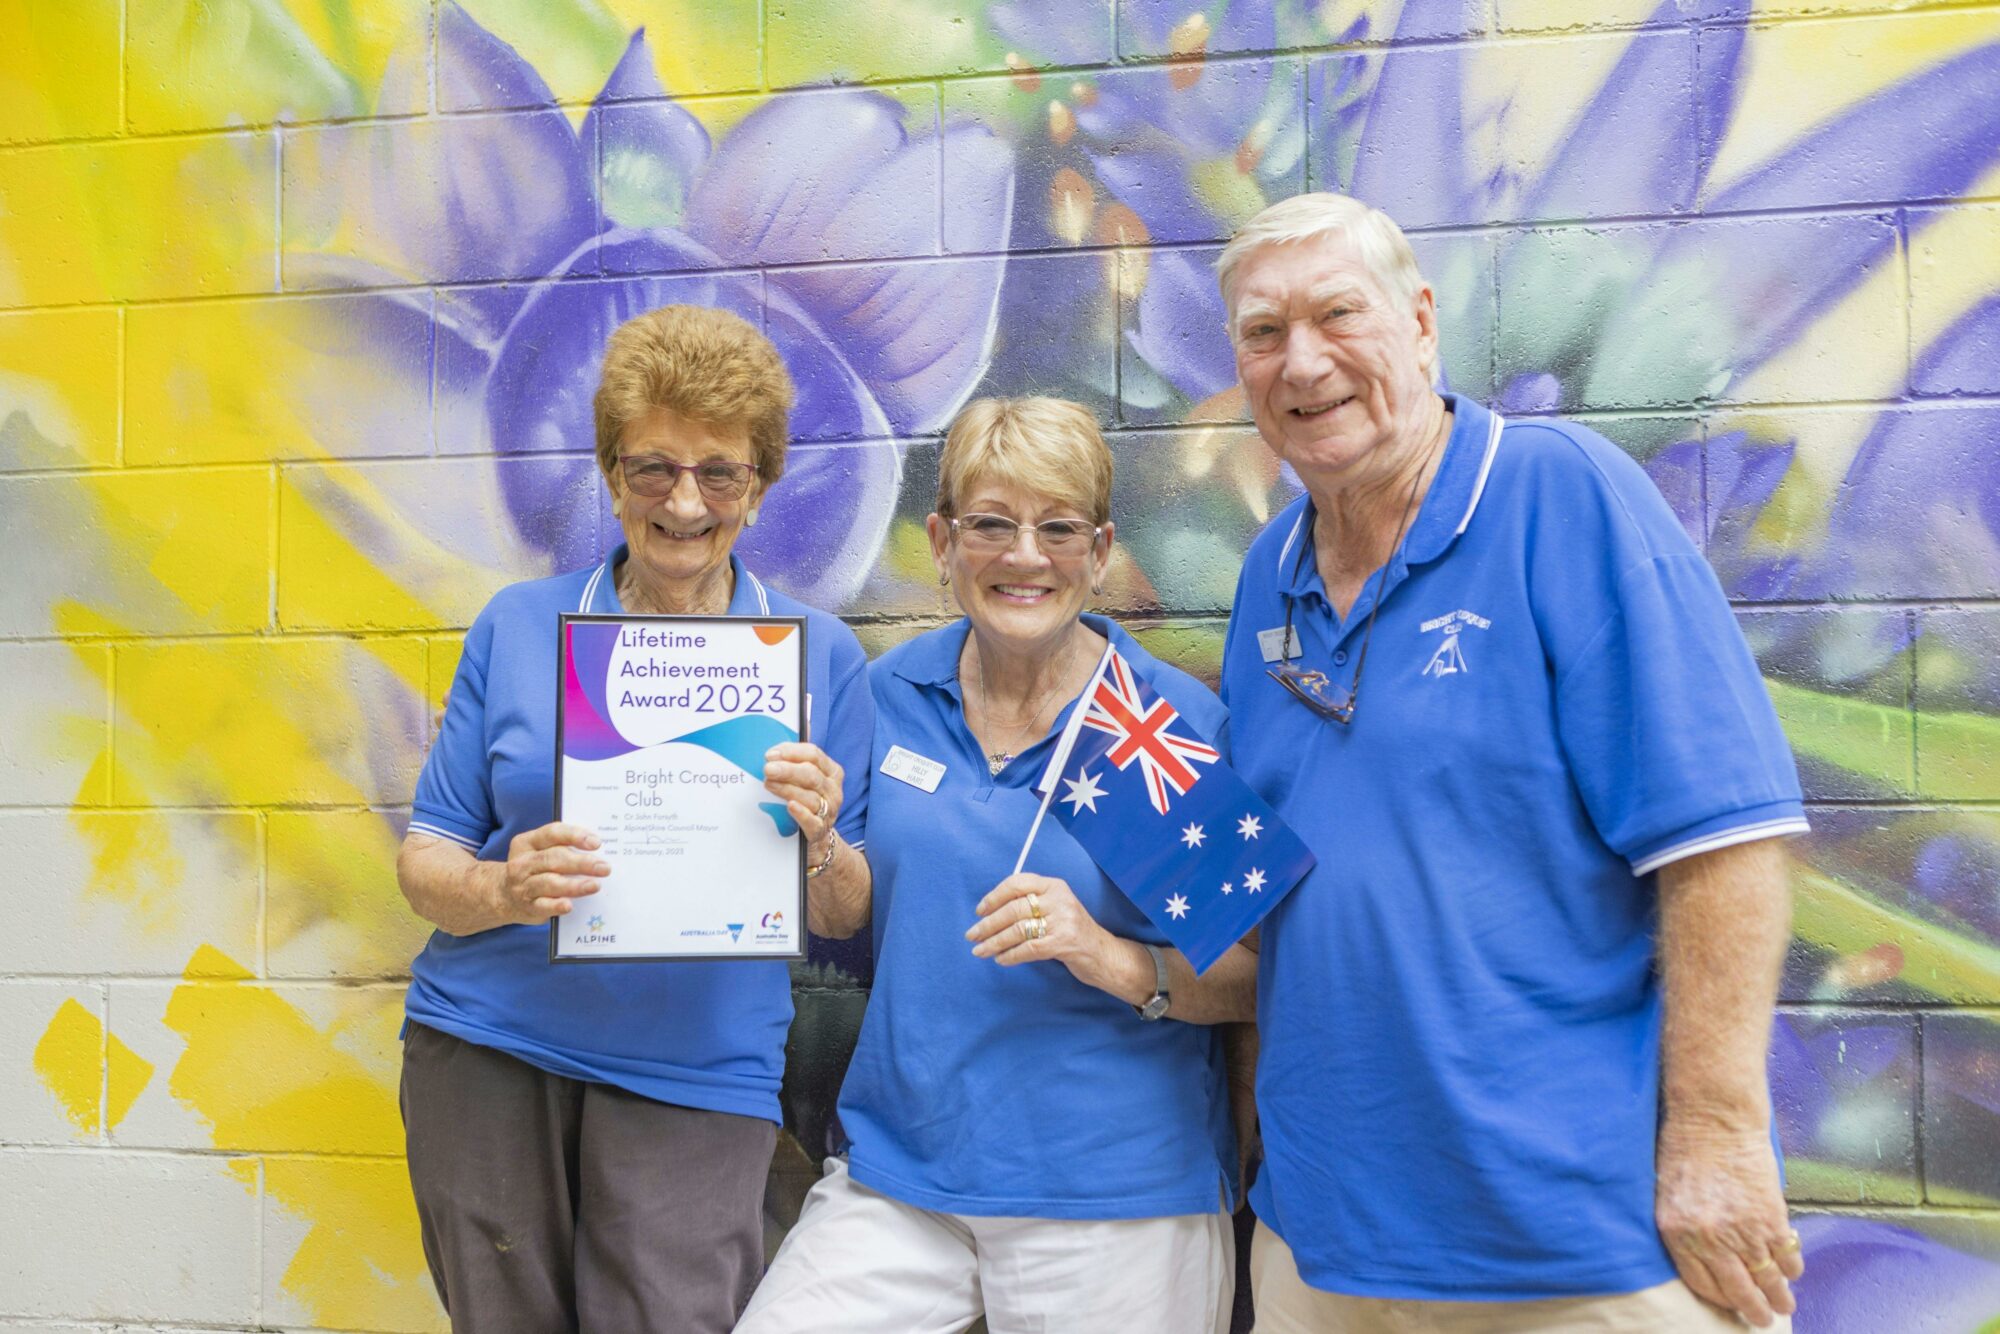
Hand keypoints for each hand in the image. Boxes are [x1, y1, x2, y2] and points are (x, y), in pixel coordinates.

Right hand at [497, 822, 607, 922]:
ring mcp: (523, 885)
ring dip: (574, 885)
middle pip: (553, 859)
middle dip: (581, 863)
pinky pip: (543, 906)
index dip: (575, 836)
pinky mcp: (528, 906)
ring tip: (594, 885)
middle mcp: (523, 862)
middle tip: (604, 867)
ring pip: (549, 883)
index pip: (552, 833)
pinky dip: (556, 905)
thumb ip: (563, 847)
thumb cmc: (533, 868)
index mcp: (528, 842)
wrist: (503, 895)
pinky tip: (569, 905)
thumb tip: (598, 850)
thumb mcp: (540, 851)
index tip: (596, 843)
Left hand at [765, 742, 843, 859]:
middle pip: (811, 774)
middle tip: (767, 768)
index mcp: (831, 772)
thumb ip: (798, 758)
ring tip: (768, 784)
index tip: (770, 754)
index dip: (791, 752)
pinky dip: (802, 813)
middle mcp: (833, 790)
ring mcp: (829, 811)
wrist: (818, 837)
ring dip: (788, 789)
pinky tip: (790, 806)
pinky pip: (812, 821)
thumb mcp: (807, 778)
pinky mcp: (820, 830)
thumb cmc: (808, 800)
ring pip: (810, 796)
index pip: (814, 754)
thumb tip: (793, 730)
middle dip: (788, 770)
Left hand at [967, 873, 1110, 980]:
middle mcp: (1059, 899)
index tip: (979, 911)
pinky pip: (1028, 948)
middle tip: (972, 935)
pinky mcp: (1064, 943)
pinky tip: (1001, 960)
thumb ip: (1031, 902)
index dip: (994, 896)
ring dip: (994, 942)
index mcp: (1054, 886)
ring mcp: (1063, 921)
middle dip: (988, 924)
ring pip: (1018, 929)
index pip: (1017, 883)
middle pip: (1014, 908)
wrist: (1103, 954)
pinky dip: (1010, 955)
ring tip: (980, 950)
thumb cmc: (1071, 931)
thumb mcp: (1055, 907)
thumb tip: (990, 910)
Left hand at [1656, 1122, 1802, 1326]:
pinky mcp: (1772, 1218)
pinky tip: (1791, 1272)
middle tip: (1762, 1321)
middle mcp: (1710, 1239)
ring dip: (1779, 1297)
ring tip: (1784, 1306)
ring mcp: (1744, 1232)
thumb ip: (1685, 1229)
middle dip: (1754, 1311)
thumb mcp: (1669, 1194)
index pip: (1702, 1284)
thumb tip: (1706, 1258)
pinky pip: (1787, 1255)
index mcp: (1678, 1234)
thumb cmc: (1686, 1149)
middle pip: (1738, 1291)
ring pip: (1768, 1279)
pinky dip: (1792, 1267)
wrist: (1714, 1118)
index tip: (1730, 1306)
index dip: (1721, 1299)